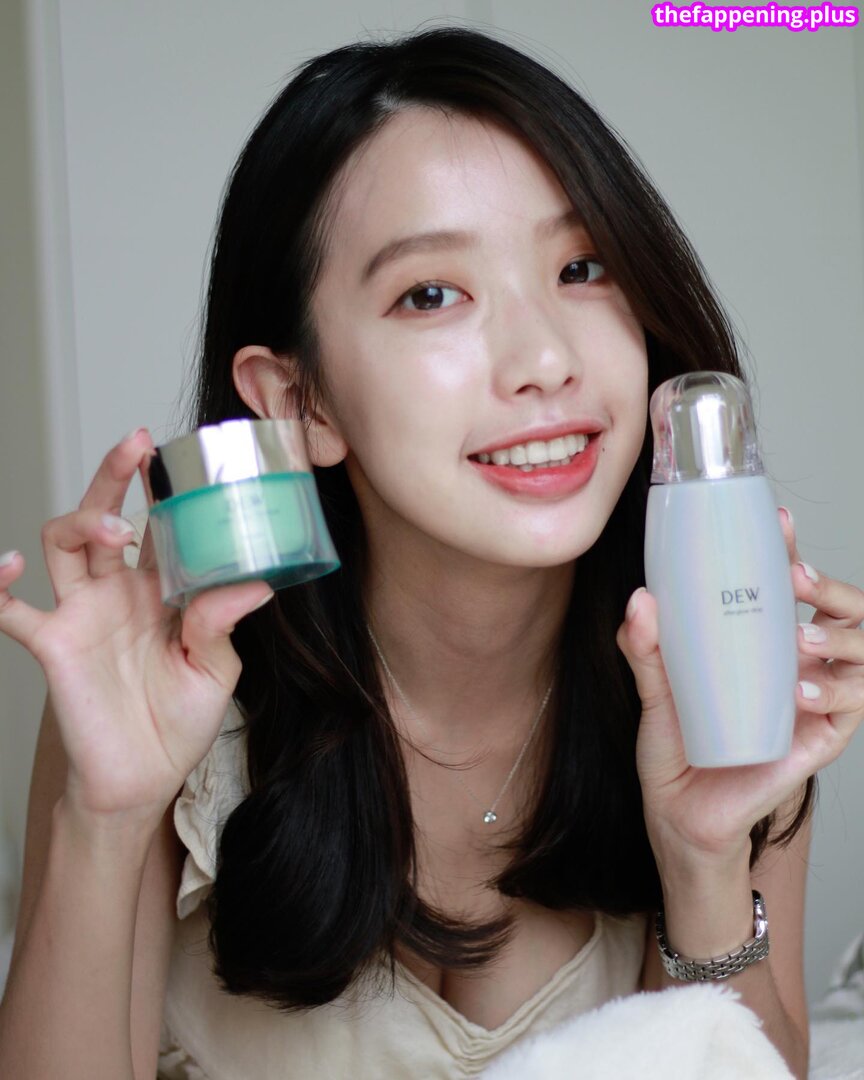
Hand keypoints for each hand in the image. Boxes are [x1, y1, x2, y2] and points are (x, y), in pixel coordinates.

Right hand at [0, 429, 273, 823]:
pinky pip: (11, 610)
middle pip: (105, 518)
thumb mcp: (214, 670)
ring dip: (83, 522)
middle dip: (115, 477)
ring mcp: (82, 614)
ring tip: (114, 528)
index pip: (159, 527)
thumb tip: (255, 584)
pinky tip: (9, 564)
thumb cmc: (179, 723)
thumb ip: (221, 625)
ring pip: (64, 543)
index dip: (165, 492)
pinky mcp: (53, 645)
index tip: (185, 458)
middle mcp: (117, 592)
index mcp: (160, 592)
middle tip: (136, 444)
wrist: (143, 780)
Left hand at [616, 507, 863, 862]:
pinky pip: (848, 709)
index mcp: (762, 643)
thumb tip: (640, 601)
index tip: (778, 523)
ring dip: (841, 636)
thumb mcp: (654, 690)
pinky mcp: (818, 740)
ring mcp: (813, 702)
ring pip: (860, 655)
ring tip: (802, 634)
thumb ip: (646, 648)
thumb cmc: (677, 745)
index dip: (791, 552)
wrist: (680, 812)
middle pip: (843, 614)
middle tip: (797, 578)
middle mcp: (797, 666)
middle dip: (834, 588)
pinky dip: (833, 691)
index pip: (789, 589)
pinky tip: (801, 687)